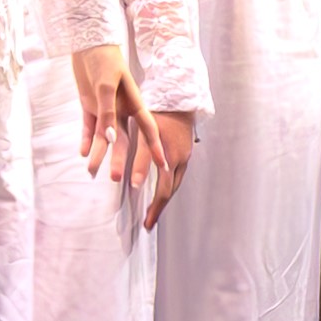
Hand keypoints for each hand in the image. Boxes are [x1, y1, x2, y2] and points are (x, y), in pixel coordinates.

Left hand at [71, 44, 160, 192]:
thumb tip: (109, 137)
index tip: (163, 166)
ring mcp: (105, 109)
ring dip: (99, 153)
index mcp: (134, 103)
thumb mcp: (106, 85)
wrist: (87, 44)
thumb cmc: (104, 61)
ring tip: (93, 171)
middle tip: (117, 178)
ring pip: (103, 136)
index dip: (155, 148)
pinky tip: (84, 153)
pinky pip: (88, 127)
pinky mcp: (89, 106)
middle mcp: (121, 110)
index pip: (148, 129)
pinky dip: (86, 140)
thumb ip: (107, 111)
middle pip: (123, 139)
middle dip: (120, 159)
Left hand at [143, 111, 196, 228]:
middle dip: (158, 207)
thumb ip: (141, 159)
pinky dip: (167, 183)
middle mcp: (180, 161)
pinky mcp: (183, 150)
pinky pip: (176, 173)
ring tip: (152, 208)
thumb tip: (136, 185)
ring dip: (163, 196)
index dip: (155, 209)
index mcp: (172, 160)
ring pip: (174, 183)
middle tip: (148, 222)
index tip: (146, 224)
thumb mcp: (146, 135)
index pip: (163, 192)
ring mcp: (184, 156)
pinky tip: (159, 185)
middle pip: (170, 191)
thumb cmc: (160, 112)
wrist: (179, 96)